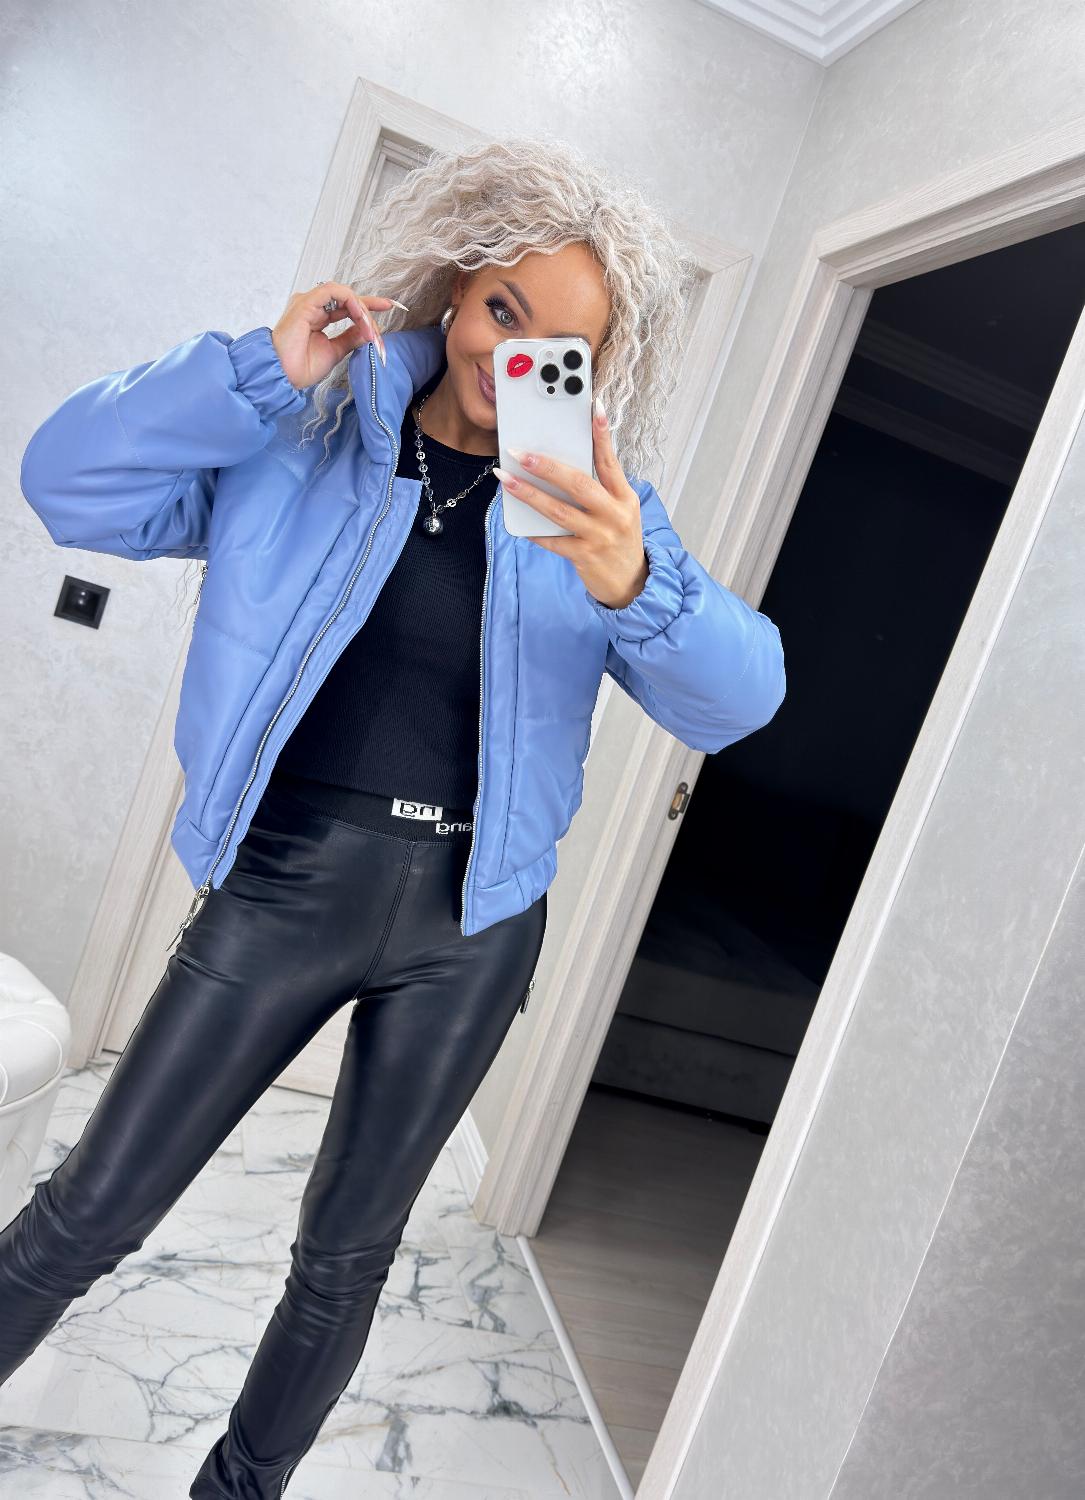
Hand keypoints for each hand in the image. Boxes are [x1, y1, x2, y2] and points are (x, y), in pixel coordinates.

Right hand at [270, 282, 396, 389]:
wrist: (283, 375)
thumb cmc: (301, 367)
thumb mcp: (335, 351)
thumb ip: (350, 338)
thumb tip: (368, 331)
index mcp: (317, 316)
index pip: (347, 305)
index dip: (368, 304)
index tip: (389, 305)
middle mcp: (313, 305)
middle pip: (349, 299)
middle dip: (369, 314)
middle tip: (378, 336)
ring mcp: (309, 302)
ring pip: (344, 295)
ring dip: (362, 311)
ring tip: (370, 330)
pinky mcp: (306, 302)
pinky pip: (334, 292)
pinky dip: (351, 302)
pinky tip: (360, 317)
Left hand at [493, 401, 648, 609]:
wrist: (632, 583)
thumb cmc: (620, 540)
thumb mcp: (620, 511)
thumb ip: (599, 490)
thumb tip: (561, 468)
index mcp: (625, 497)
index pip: (611, 461)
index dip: (602, 434)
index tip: (594, 408)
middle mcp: (615, 514)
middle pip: (578, 483)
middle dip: (546, 466)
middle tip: (520, 453)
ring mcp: (600, 536)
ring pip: (559, 510)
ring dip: (529, 494)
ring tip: (506, 480)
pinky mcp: (585, 556)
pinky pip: (553, 540)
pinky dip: (534, 531)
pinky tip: (518, 522)